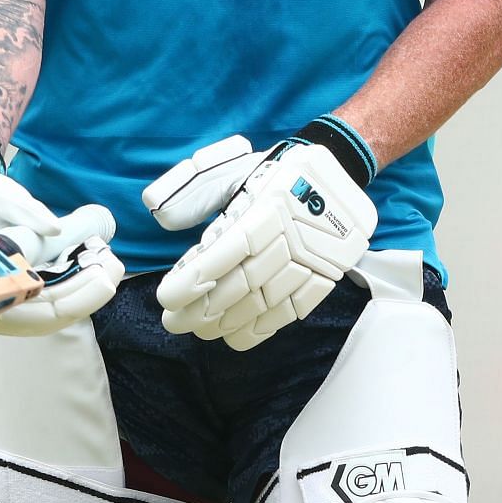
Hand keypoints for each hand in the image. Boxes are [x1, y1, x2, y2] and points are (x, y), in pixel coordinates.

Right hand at [0, 141, 123, 335]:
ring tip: (111, 262)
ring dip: (84, 285)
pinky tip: (95, 261)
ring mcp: (8, 292)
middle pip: (51, 313)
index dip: (77, 298)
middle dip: (87, 292)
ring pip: (53, 304)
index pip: (39, 312)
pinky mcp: (19, 280)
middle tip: (114, 266)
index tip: (104, 279)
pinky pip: (51, 291)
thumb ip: (29, 213)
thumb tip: (55, 228)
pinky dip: (74, 277)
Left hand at [143, 129, 376, 350]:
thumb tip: (161, 217)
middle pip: (243, 283)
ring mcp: (313, 261)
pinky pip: (293, 311)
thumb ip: (194, 190)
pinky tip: (236, 336)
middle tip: (173, 321)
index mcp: (269, 205)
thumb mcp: (232, 166)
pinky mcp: (326, 277)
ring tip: (198, 330)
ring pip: (266, 302)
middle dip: (203, 309)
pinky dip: (262, 328)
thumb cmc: (274, 170)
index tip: (167, 296)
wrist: (340, 171)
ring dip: (227, 322)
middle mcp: (293, 237)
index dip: (196, 278)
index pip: (228, 250)